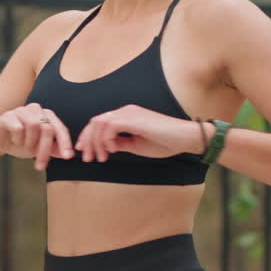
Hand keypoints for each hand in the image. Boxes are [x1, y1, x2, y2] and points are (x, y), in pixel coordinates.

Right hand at [0, 103, 73, 171]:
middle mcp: (36, 109)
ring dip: (29, 143)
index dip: (65, 143)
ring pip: (33, 126)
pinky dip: (17, 139)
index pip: (60, 128)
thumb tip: (70, 155)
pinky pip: (18, 128)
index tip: (68, 157)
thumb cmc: (20, 143)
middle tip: (40, 166)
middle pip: (47, 129)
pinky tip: (13, 140)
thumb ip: (54, 149)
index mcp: (46, 116)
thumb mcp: (39, 149)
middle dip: (44, 150)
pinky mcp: (8, 115)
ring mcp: (21, 110)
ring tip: (23, 146)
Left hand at [75, 104, 201, 161]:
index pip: (100, 123)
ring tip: (100, 158)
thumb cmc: (165, 142)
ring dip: (96, 143)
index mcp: (126, 116)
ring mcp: (129, 113)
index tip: (85, 153)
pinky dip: (107, 140)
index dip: (89, 137)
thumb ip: (121, 143)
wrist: (184, 138)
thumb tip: (107, 147)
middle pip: (95, 122)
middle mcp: (125, 111)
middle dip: (87, 141)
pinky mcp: (134, 118)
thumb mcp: (137, 145)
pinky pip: (110, 126)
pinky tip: (112, 150)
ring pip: (100, 123)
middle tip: (87, 159)